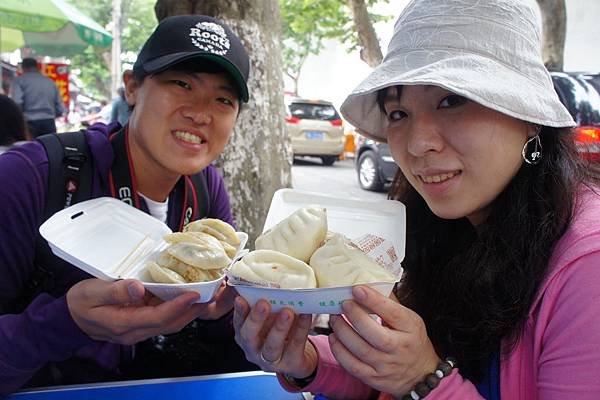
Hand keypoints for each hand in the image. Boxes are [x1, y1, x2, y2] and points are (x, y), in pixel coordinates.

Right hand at [66, 278, 228, 344]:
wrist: (69, 317)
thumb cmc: (80, 303)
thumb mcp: (93, 292)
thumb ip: (116, 290)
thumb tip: (138, 287)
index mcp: (123, 323)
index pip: (157, 317)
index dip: (178, 306)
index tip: (194, 294)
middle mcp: (134, 330)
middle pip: (170, 324)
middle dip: (192, 311)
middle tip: (210, 295)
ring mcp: (138, 329)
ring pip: (169, 323)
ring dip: (188, 311)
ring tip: (205, 296)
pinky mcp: (140, 323)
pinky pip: (162, 318)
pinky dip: (177, 309)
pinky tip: (186, 296)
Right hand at [233, 296, 316, 378]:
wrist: (296, 357)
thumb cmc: (279, 333)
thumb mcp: (270, 319)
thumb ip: (269, 306)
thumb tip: (274, 287)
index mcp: (245, 335)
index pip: (239, 323)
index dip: (239, 312)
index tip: (241, 299)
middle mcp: (253, 350)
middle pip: (250, 336)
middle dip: (255, 319)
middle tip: (263, 303)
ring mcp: (270, 360)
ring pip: (272, 346)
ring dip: (279, 327)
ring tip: (287, 312)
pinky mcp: (290, 364)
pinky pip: (295, 345)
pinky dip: (301, 329)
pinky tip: (305, 315)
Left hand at [328, 285, 439, 396]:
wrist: (420, 374)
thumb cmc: (410, 339)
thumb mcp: (409, 319)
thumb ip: (390, 303)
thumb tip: (368, 283)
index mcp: (410, 329)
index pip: (393, 313)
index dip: (374, 301)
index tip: (357, 289)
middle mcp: (400, 349)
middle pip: (376, 335)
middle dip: (356, 317)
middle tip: (343, 304)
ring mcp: (387, 366)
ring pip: (361, 351)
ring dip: (343, 332)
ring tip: (334, 318)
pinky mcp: (374, 378)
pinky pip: (353, 366)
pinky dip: (339, 351)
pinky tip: (334, 338)